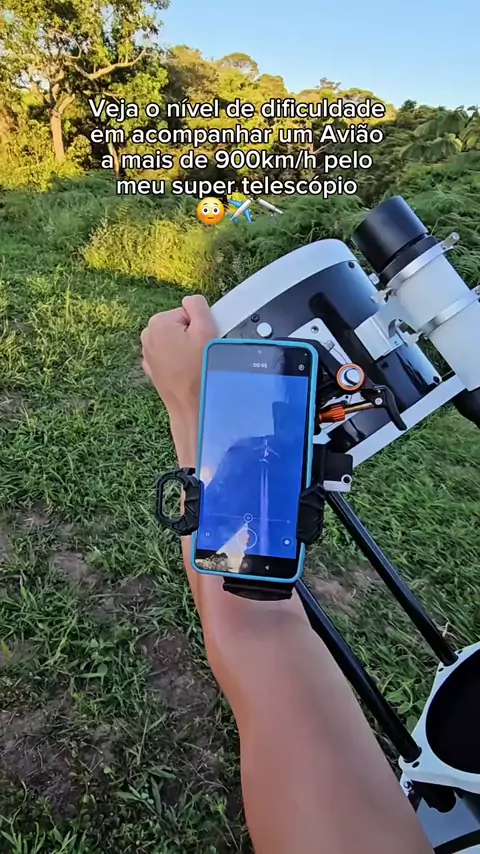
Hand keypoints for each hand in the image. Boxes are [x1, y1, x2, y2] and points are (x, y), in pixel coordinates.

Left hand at [141, 294, 216, 420]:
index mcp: (157, 323)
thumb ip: (198, 305)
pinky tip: (185, 372)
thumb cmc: (199, 371)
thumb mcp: (206, 329)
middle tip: (199, 353)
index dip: (199, 325)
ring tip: (192, 364)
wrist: (192, 406)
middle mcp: (147, 337)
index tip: (202, 341)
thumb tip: (192, 300)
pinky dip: (178, 361)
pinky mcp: (152, 368)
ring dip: (185, 349)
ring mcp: (148, 354)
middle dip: (191, 336)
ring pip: (175, 341)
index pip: (187, 313)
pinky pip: (170, 356)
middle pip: (179, 325)